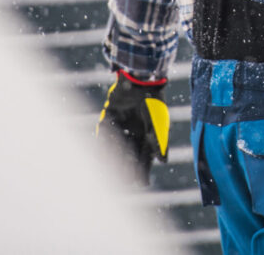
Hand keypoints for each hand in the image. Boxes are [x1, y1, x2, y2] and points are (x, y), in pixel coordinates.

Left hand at [96, 70, 169, 184]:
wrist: (142, 78)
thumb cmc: (154, 101)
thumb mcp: (159, 123)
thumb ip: (159, 141)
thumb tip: (164, 161)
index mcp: (147, 135)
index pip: (146, 157)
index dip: (144, 170)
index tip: (142, 184)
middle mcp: (134, 132)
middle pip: (129, 154)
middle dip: (126, 168)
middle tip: (123, 184)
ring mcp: (121, 124)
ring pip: (115, 145)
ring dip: (113, 157)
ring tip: (108, 172)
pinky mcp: (110, 116)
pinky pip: (105, 130)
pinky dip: (102, 139)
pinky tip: (99, 149)